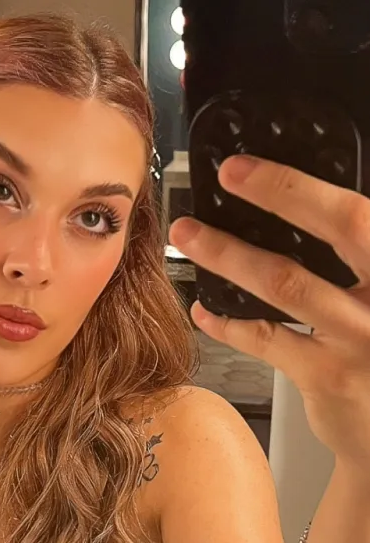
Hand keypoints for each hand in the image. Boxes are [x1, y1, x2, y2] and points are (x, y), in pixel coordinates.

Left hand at [169, 155, 369, 468]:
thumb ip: (353, 263)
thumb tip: (297, 215)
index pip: (358, 214)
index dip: (303, 185)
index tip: (252, 166)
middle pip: (342, 228)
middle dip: (281, 193)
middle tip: (229, 176)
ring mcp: (364, 338)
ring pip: (289, 284)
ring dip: (231, 256)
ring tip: (190, 237)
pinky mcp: (330, 376)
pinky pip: (267, 339)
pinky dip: (229, 322)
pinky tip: (205, 309)